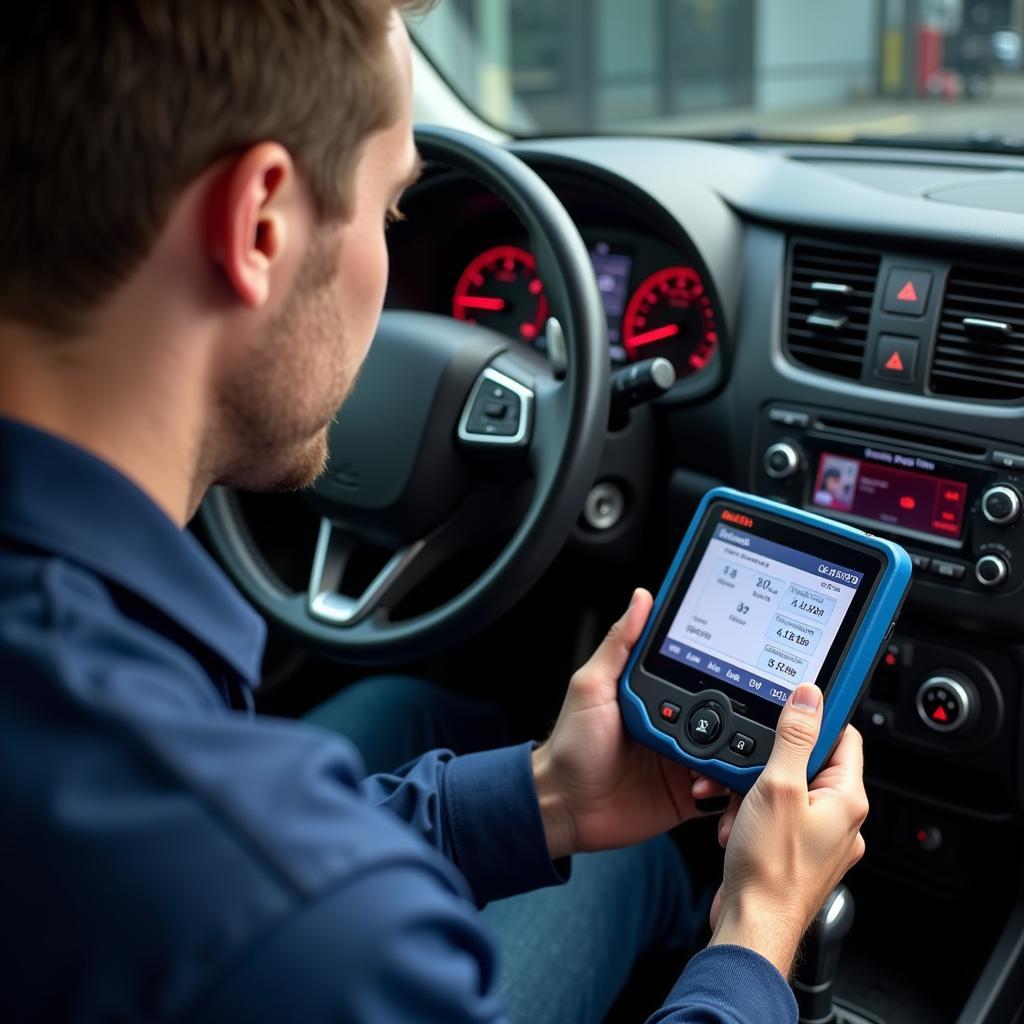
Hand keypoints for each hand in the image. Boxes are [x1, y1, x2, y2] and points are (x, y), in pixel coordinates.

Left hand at [531, 588, 726, 859]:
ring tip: (716, 761)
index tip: (751, 657)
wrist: (566, 807)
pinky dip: (729, 788)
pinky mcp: (690, 792)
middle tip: (742, 721)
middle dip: (745, 716)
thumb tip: (641, 598)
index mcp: (658, 693)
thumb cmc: (571, 745)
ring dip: (738, 755)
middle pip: (728, 711)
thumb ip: (619, 644)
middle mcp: (677, 722)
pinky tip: (710, 787)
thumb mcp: (591, 686)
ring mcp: (686, 757)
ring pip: (735, 750)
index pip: (701, 671)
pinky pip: (724, 788)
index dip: (727, 666)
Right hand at [708, 684, 867, 976]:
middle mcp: (841, 819)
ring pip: (785, 791)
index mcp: (847, 799)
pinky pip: (774, 817)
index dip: (815, 716)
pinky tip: (734, 826)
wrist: (751, 924)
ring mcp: (819, 839)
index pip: (843, 735)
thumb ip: (794, 738)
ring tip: (739, 807)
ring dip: (754, 792)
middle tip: (750, 771)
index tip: (792, 703)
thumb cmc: (770, 868)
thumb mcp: (777, 787)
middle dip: (769, 763)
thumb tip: (809, 697)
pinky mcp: (795, 854)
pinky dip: (751, 815)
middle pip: (806, 762)